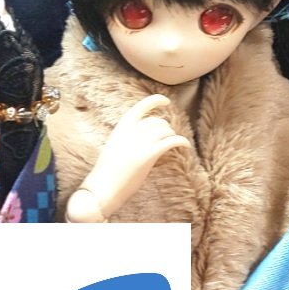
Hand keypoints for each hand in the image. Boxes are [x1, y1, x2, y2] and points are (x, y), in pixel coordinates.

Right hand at [66, 95, 190, 220]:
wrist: (103, 188)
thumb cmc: (107, 172)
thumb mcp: (114, 147)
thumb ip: (127, 138)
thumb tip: (144, 136)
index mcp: (120, 128)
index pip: (140, 107)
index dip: (155, 101)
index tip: (166, 101)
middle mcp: (131, 132)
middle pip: (156, 121)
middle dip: (165, 127)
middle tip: (167, 135)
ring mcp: (140, 143)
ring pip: (165, 130)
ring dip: (172, 135)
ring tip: (174, 142)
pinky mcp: (148, 155)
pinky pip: (171, 141)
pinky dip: (181, 141)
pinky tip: (186, 145)